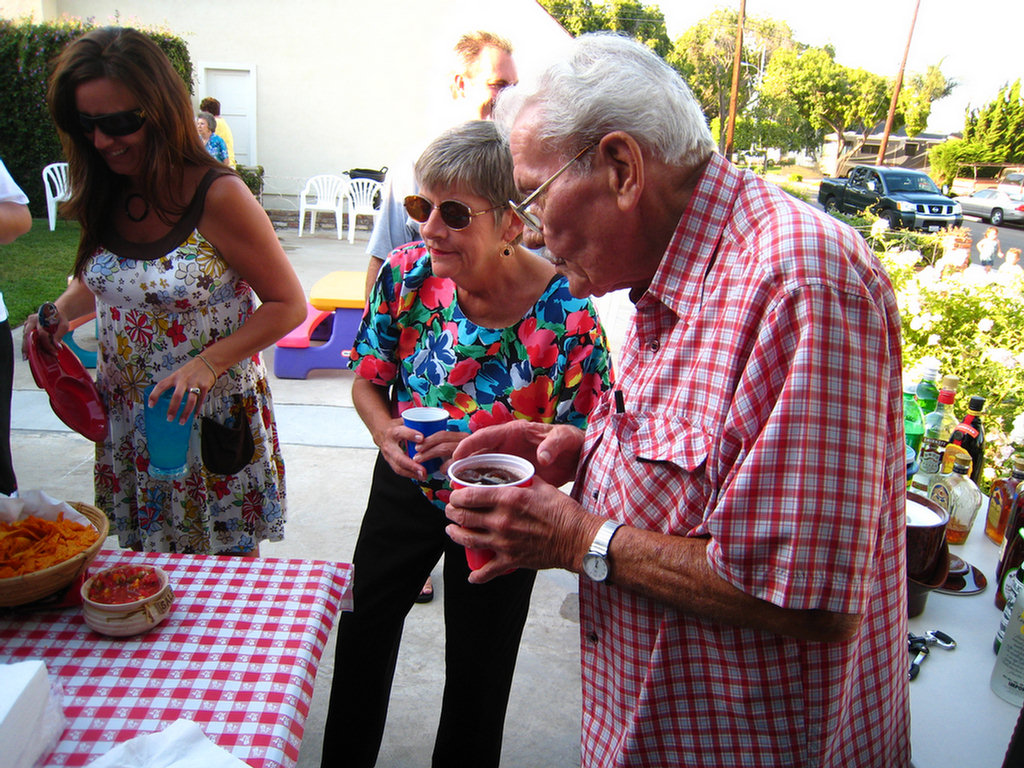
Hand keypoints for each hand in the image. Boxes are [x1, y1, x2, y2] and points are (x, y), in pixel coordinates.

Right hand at [21, 306, 67, 357]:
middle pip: (27, 334)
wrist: (55, 312)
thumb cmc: (60, 319)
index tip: (56, 350)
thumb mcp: (64, 325)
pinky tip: (28, 354)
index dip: (48, 343)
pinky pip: (26, 337)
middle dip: (27, 346)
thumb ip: (60, 334)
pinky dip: (27, 345)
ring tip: (26, 357)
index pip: (42, 333)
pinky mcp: (27, 327)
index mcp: (41, 318)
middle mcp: (32, 320)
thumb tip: (57, 346)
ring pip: (25, 337)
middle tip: (26, 356)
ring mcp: (28, 324)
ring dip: (26, 347)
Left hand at [147, 355, 218, 423]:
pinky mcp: (205, 386)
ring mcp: (195, 383)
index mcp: (175, 377)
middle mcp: (184, 380)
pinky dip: (197, 409)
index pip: (161, 385)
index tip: (151, 405)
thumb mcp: (179, 374)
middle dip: (173, 409)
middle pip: (177, 396)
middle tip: (169, 419)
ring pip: (190, 401)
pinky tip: (194, 415)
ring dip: (186, 413)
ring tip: (181, 421)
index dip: (155, 395)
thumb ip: (173, 384)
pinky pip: (200, 400)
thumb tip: (165, 398)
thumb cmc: (191, 370)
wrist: (208, 362)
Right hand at [374, 418, 460, 480]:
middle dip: (411, 464)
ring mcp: (388, 456)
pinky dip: (410, 475)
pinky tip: (419, 476)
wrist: (381, 433)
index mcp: (393, 432)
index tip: (422, 438)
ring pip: (398, 467)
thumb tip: (436, 421)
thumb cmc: (397, 426)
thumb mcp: (404, 420)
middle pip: (399, 457)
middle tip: (423, 470)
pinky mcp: (391, 462)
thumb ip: (417, 422)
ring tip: (423, 476)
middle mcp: (389, 445)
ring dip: (411, 473)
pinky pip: (400, 470)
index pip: (401, 433)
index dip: (411, 435)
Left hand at [444, 476, 592, 582]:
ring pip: (468, 539)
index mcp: (508, 498)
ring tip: (451, 530)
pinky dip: (477, 575)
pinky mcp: (510, 560)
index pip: (471, 495)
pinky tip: (471, 575)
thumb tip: (514, 472)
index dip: (456, 495)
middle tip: (450, 510)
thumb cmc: (564, 512)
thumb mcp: (543, 487)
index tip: (454, 494)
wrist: (578, 540)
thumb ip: (524, 479)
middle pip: (464, 516)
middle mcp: (502, 520)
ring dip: (455, 534)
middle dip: (451, 512)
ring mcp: (504, 542)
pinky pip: (487, 570)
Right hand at [452, 421, 584, 486]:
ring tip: (457, 491)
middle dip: (463, 463)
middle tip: (450, 478)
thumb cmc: (570, 442)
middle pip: (479, 453)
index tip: (457, 455)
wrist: (578, 457)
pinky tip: (477, 501)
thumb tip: (543, 456)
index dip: (470, 444)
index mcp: (515, 432)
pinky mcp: (514, 475)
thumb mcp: (564, 438)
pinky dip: (485, 489)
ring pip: (483, 468)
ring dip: (470, 477)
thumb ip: (553, 444)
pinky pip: (494, 481)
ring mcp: (509, 461)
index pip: (487, 435)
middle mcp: (507, 446)